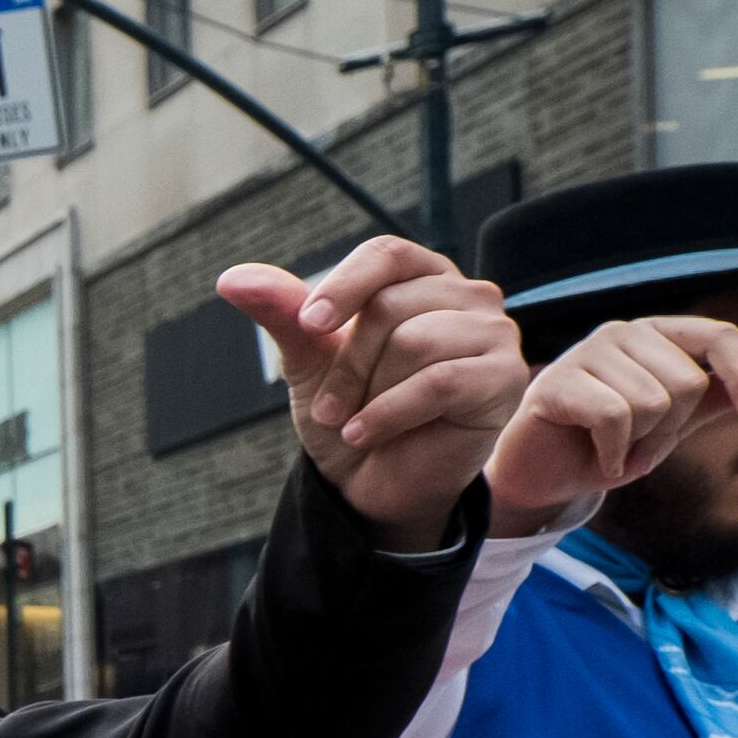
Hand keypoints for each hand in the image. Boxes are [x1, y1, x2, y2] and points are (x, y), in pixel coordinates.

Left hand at [217, 235, 528, 551]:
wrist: (372, 484)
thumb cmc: (351, 413)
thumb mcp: (309, 362)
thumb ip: (283, 315)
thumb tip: (231, 278)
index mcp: (422, 277)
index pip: (385, 253)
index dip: (343, 285)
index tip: (308, 324)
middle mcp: (467, 295)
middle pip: (391, 305)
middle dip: (348, 364)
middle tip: (334, 406)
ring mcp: (494, 333)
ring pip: (415, 341)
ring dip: (368, 393)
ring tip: (357, 422)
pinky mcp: (506, 377)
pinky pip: (439, 381)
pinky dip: (390, 413)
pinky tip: (366, 433)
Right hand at [483, 314, 737, 525]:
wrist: (547, 475)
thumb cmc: (612, 443)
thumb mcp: (681, 423)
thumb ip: (730, 395)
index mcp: (659, 335)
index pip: (718, 337)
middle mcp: (625, 333)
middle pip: (686, 383)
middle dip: (671, 431)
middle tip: (644, 448)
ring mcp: (588, 353)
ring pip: (651, 403)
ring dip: (641, 447)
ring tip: (618, 453)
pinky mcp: (557, 382)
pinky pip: (613, 418)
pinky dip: (614, 453)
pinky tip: (599, 458)